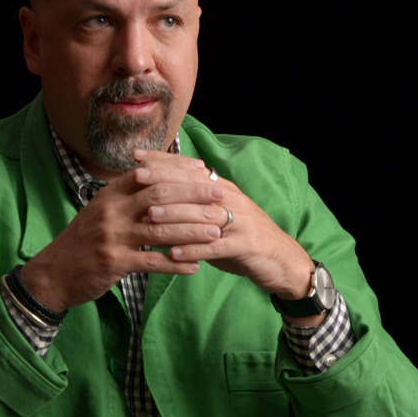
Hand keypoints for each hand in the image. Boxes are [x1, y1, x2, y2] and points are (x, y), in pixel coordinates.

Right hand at [20, 149, 228, 312]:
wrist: (54, 273)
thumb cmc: (86, 240)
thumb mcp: (103, 210)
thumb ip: (129, 195)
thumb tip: (163, 178)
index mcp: (110, 193)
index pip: (151, 172)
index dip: (180, 171)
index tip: (206, 172)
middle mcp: (111, 210)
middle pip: (160, 196)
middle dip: (194, 196)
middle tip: (221, 198)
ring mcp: (112, 236)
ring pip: (161, 230)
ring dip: (192, 231)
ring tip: (216, 233)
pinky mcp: (114, 262)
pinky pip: (152, 262)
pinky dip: (177, 264)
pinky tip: (195, 266)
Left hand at [134, 150, 315, 302]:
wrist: (281, 259)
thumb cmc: (241, 238)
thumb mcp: (217, 215)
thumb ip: (193, 204)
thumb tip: (156, 195)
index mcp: (221, 189)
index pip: (188, 169)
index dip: (163, 161)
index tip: (135, 157)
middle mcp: (230, 199)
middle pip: (193, 185)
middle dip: (163, 180)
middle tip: (136, 178)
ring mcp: (240, 221)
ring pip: (203, 214)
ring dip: (175, 215)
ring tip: (149, 216)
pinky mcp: (246, 245)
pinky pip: (216, 247)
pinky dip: (194, 250)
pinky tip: (174, 255)